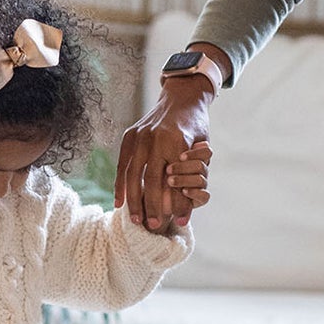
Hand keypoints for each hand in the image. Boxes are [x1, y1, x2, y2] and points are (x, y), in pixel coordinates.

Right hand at [116, 81, 211, 230]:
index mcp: (178, 142)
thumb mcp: (203, 150)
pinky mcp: (130, 134)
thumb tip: (186, 213)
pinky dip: (120, 184)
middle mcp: (157, 138)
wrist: (182, 97)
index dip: (175, 204)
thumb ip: (195, 179)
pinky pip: (122, 164)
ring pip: (133, 174)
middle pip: (152, 180)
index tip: (177, 222)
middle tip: (152, 226)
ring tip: (135, 219)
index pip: (174, 181)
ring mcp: (140, 135)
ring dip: (133, 199)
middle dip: (151, 206)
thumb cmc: (196, 128)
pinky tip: (119, 202)